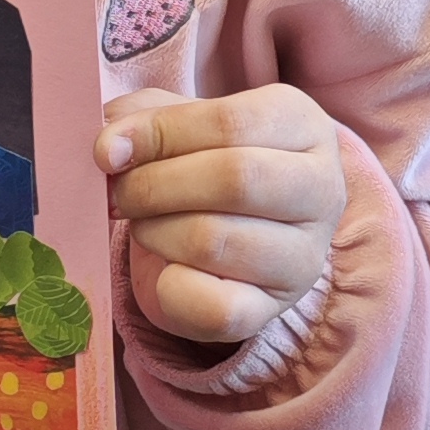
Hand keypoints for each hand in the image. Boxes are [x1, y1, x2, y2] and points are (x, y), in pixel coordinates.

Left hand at [100, 85, 346, 348]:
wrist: (229, 232)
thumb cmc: (202, 162)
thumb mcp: (178, 123)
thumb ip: (142, 120)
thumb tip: (110, 148)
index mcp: (302, 123)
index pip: (231, 122)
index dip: (159, 134)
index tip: (108, 151)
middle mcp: (321, 188)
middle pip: (233, 179)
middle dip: (153, 186)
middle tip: (120, 194)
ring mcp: (305, 255)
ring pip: (214, 241)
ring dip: (155, 232)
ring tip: (145, 225)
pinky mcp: (274, 309)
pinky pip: (214, 307)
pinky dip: (171, 288)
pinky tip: (167, 268)